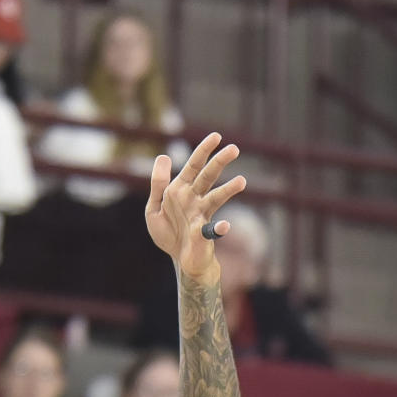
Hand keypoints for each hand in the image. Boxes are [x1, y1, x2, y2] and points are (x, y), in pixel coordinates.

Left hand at [145, 133, 246, 282]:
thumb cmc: (170, 233)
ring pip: (215, 199)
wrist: (180, 260)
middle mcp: (194, 200)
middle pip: (208, 177)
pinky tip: (223, 226)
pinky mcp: (203, 235)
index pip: (194, 166)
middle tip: (234, 149)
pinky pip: (211, 231)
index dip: (203, 151)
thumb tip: (163, 156)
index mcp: (181, 191)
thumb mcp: (154, 208)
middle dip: (219, 163)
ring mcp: (201, 216)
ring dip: (228, 190)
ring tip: (242, 181)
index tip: (217, 136)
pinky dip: (218, 229)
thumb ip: (158, 184)